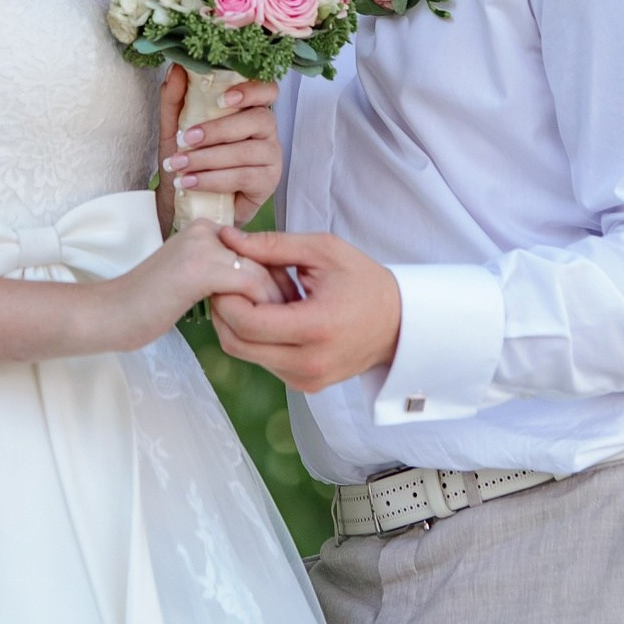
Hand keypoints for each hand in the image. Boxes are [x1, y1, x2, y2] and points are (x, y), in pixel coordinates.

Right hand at [97, 221, 282, 349]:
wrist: (110, 314)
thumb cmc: (148, 304)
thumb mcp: (191, 280)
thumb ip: (222, 275)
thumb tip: (267, 288)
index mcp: (205, 229)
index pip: (259, 248)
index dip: (276, 278)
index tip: (285, 307)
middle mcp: (207, 229)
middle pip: (266, 257)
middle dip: (282, 290)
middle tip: (289, 319)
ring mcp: (204, 246)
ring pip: (263, 272)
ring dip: (276, 305)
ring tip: (278, 330)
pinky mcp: (201, 269)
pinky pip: (252, 287)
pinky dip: (262, 311)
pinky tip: (256, 332)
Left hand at [154, 68, 282, 230]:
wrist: (186, 202)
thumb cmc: (188, 160)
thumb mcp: (175, 128)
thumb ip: (176, 99)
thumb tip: (176, 68)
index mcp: (250, 109)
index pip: (267, 90)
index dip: (250, 90)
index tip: (220, 99)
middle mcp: (267, 130)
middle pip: (258, 119)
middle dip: (218, 129)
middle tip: (186, 138)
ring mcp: (271, 156)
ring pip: (247, 151)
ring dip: (209, 158)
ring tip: (180, 165)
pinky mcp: (268, 182)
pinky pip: (244, 177)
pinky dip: (213, 179)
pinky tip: (191, 181)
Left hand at [209, 227, 400, 393]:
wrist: (400, 323)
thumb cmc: (365, 282)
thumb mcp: (323, 251)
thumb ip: (273, 245)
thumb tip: (228, 238)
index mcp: (315, 328)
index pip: (246, 322)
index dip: (225, 297)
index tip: (224, 272)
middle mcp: (308, 363)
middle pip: (237, 344)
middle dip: (224, 311)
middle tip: (227, 283)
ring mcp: (306, 380)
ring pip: (246, 354)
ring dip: (240, 325)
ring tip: (258, 296)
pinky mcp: (304, 385)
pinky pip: (264, 361)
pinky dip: (258, 338)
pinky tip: (273, 315)